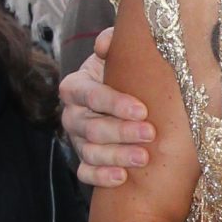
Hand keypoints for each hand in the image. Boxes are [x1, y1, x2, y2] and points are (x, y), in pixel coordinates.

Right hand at [61, 30, 153, 186]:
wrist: (122, 99)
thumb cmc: (122, 74)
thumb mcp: (118, 55)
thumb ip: (112, 43)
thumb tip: (105, 44)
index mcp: (75, 87)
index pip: (90, 95)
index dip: (114, 103)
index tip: (141, 110)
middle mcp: (72, 115)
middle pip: (92, 127)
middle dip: (122, 132)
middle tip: (150, 134)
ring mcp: (76, 140)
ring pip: (90, 152)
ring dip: (117, 156)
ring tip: (143, 158)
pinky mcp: (84, 161)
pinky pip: (85, 173)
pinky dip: (101, 177)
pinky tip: (122, 178)